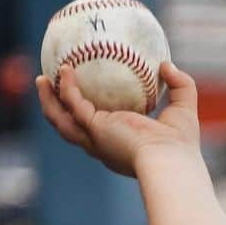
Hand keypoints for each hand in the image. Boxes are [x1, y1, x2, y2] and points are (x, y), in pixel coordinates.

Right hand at [34, 62, 200, 177]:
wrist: (172, 160)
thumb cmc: (181, 144)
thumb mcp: (183, 109)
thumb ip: (179, 85)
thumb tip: (167, 64)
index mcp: (122, 145)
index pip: (101, 131)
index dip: (91, 115)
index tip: (87, 95)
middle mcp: (105, 146)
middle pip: (71, 129)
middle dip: (58, 110)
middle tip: (52, 87)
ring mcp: (97, 140)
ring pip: (61, 122)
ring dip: (49, 101)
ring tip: (42, 79)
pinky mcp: (95, 130)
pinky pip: (73, 104)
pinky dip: (67, 87)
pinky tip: (66, 69)